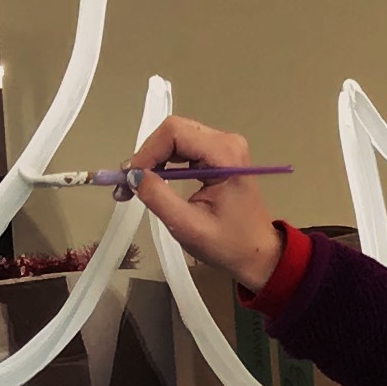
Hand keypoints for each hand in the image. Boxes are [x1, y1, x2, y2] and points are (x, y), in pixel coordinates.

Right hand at [126, 111, 282, 293]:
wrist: (258, 254)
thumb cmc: (229, 245)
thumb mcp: (189, 227)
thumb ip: (158, 198)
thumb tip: (133, 176)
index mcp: (225, 154)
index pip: (174, 132)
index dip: (147, 152)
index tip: (131, 179)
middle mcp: (227, 142)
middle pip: (173, 131)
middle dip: (147, 155)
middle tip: (128, 184)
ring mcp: (224, 146)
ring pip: (175, 138)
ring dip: (153, 159)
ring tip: (136, 185)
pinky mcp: (218, 155)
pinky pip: (183, 148)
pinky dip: (164, 163)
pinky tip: (153, 182)